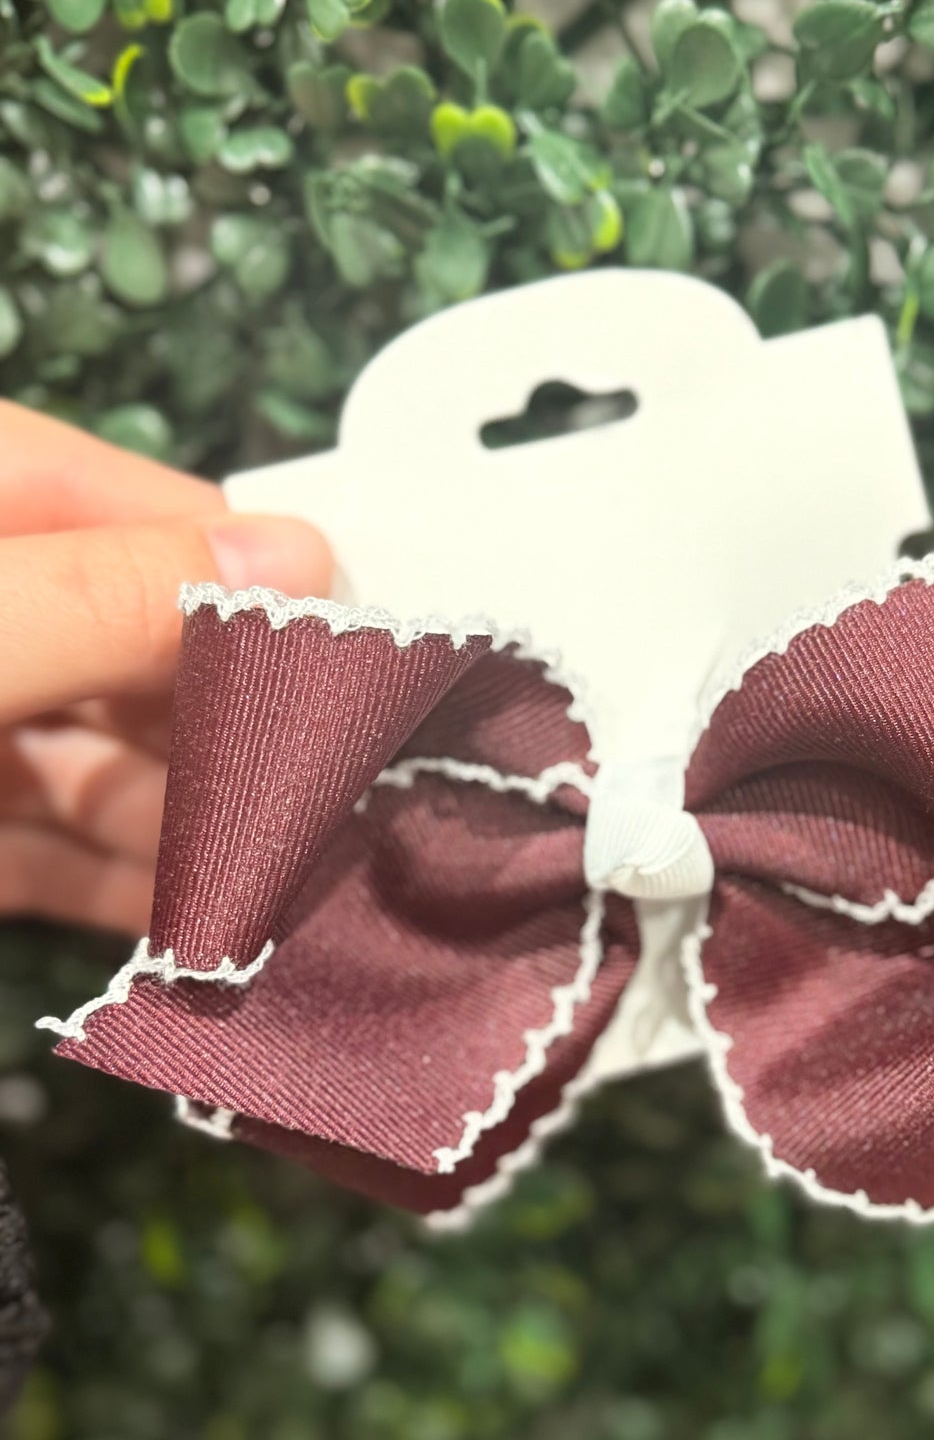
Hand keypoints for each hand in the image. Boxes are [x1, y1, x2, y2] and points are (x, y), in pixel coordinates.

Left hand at [0, 402, 331, 936]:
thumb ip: (99, 599)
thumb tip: (287, 559)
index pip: (148, 515)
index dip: (265, 583)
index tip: (367, 660)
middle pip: (145, 652)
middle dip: (245, 727)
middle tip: (357, 791)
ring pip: (114, 768)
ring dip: (209, 826)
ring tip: (311, 874)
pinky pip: (61, 857)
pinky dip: (136, 894)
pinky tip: (219, 924)